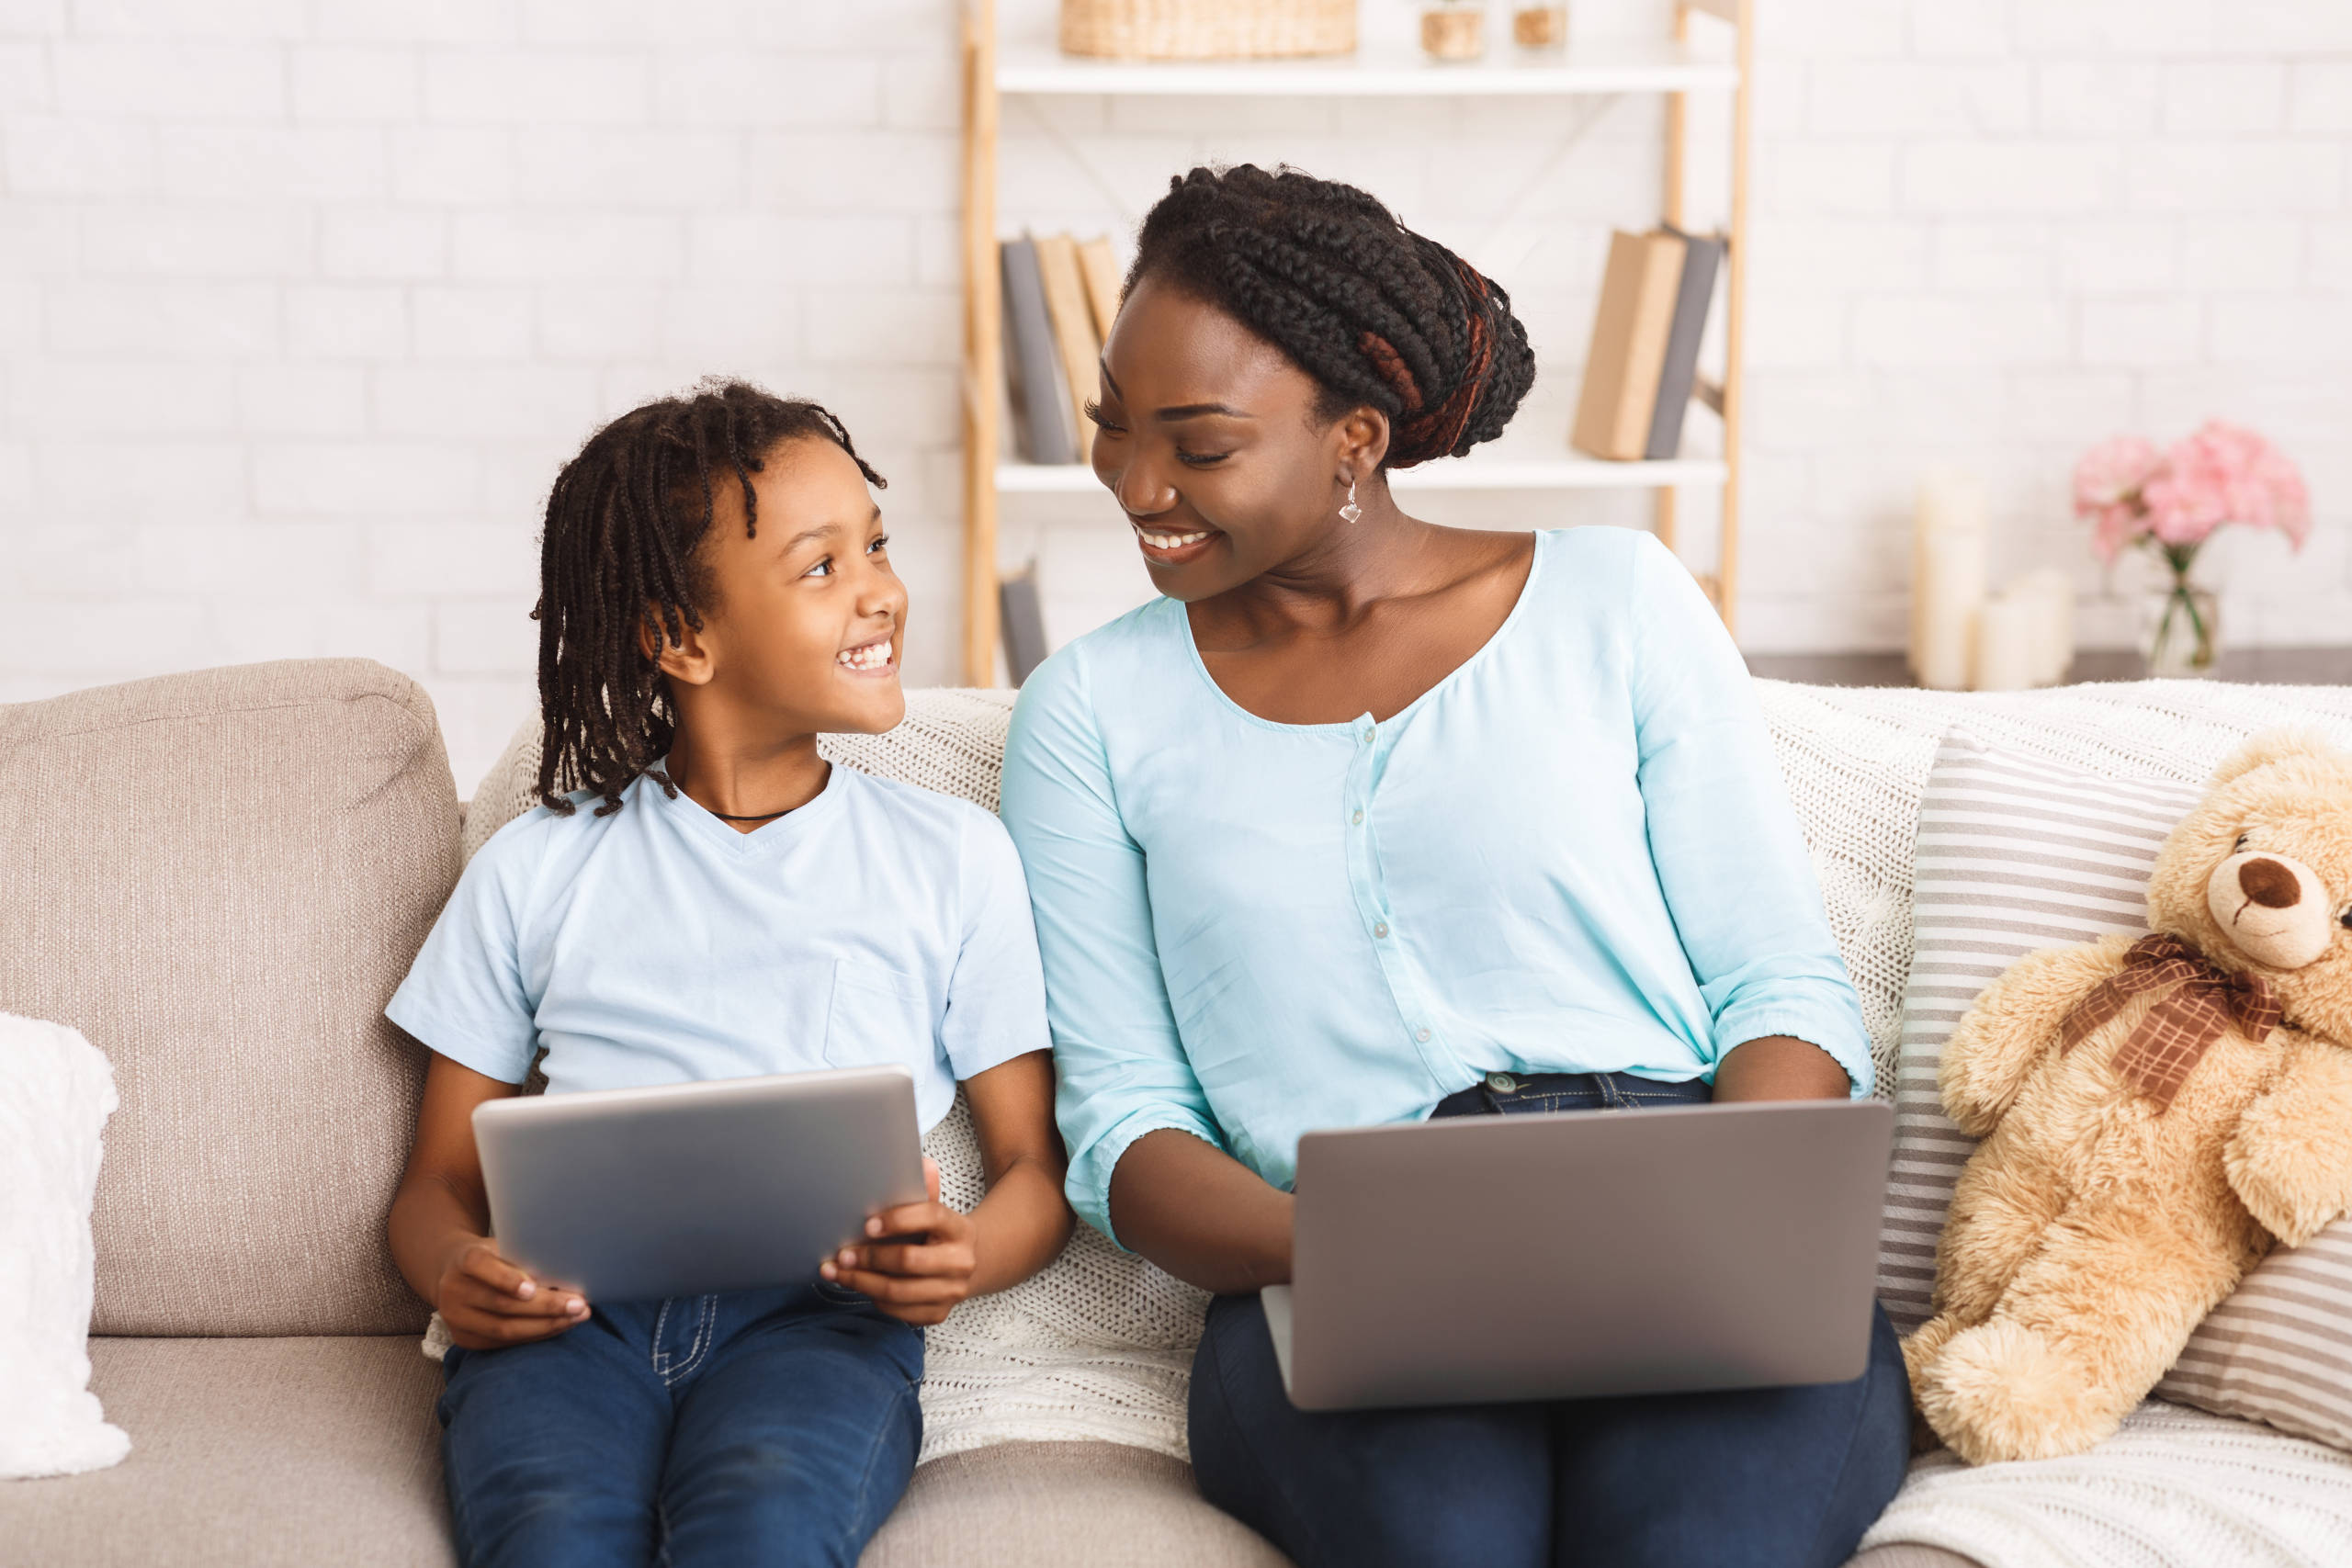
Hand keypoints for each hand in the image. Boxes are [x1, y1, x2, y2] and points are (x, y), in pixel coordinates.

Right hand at [435, 1237, 589, 1349]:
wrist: (457, 1273)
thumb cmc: (495, 1256)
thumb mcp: (505, 1245)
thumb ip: (526, 1256)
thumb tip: (567, 1270)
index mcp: (464, 1259)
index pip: (481, 1266)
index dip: (506, 1278)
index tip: (533, 1288)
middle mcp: (453, 1290)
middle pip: (501, 1304)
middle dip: (545, 1306)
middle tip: (579, 1304)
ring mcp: (455, 1318)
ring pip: (504, 1329)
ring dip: (546, 1325)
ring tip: (576, 1317)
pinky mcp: (464, 1339)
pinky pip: (504, 1342)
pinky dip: (535, 1335)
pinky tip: (559, 1326)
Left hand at [820, 1157, 977, 1326]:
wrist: (966, 1264)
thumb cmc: (938, 1234)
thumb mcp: (934, 1211)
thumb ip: (924, 1190)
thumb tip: (922, 1164)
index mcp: (960, 1229)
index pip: (931, 1217)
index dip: (898, 1219)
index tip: (867, 1224)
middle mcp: (961, 1262)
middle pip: (909, 1260)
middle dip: (869, 1257)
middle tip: (842, 1254)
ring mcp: (952, 1291)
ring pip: (898, 1291)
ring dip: (861, 1282)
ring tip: (837, 1272)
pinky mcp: (938, 1313)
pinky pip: (898, 1311)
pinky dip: (873, 1298)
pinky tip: (857, 1285)